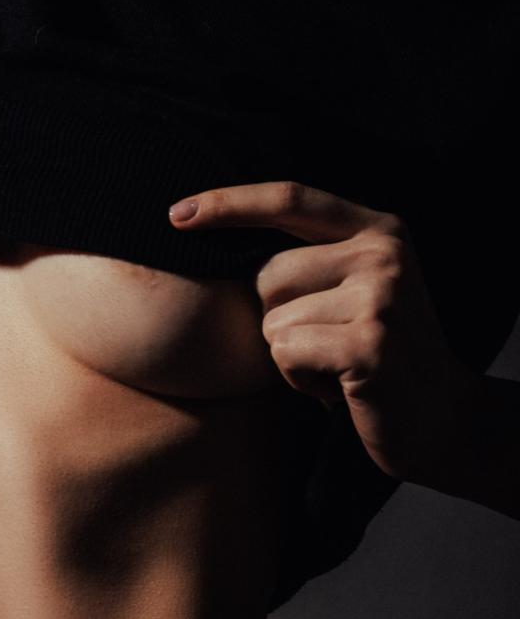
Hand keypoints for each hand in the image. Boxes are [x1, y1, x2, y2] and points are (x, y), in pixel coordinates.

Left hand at [167, 180, 475, 482]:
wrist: (444, 421)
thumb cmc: (375, 351)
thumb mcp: (354, 287)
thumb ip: (306, 257)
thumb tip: (208, 233)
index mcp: (378, 228)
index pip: (289, 197)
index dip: (228, 202)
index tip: (175, 214)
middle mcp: (384, 253)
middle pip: (267, 274)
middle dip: (277, 319)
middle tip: (326, 344)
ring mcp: (382, 297)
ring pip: (272, 321)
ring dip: (290, 357)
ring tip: (336, 367)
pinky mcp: (371, 344)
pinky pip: (287, 354)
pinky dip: (299, 381)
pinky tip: (340, 390)